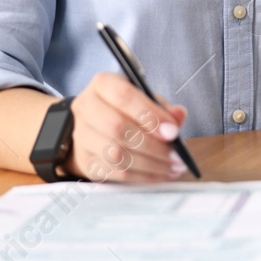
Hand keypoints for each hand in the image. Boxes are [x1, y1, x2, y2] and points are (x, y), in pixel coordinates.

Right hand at [63, 71, 189, 182]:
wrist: (97, 126)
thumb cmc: (126, 109)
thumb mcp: (146, 99)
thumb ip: (163, 107)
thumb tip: (178, 115)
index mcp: (103, 84)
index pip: (124, 96)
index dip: (150, 115)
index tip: (173, 131)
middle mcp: (86, 107)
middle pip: (118, 128)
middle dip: (153, 145)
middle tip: (176, 155)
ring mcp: (82, 136)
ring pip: (116, 154)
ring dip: (150, 164)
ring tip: (173, 167)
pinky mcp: (85, 161)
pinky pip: (115, 173)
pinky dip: (142, 176)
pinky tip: (160, 174)